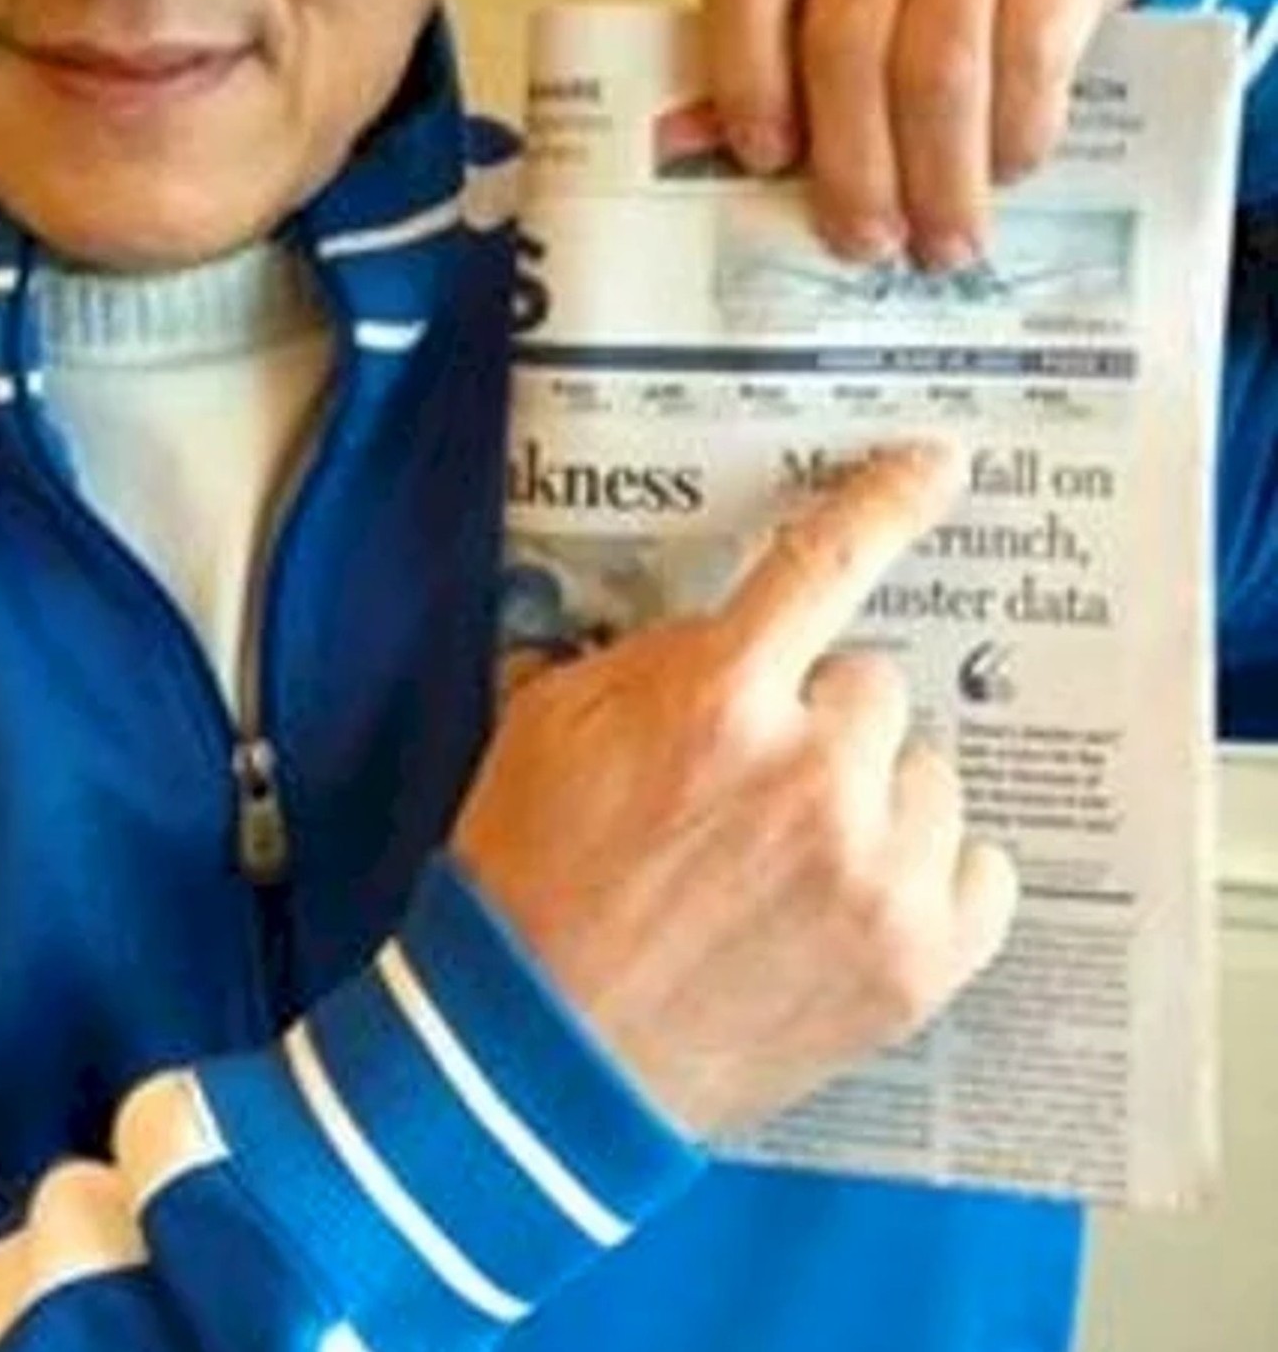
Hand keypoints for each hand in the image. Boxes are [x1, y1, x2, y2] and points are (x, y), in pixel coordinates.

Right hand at [454, 445, 1016, 1137]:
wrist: (544, 1052)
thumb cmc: (534, 875)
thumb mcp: (553, 722)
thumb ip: (652, 655)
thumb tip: (730, 621)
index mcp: (718, 698)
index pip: (828, 563)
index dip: (889, 500)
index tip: (940, 464)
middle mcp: (813, 773)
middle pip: (878, 685)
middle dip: (824, 714)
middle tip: (761, 775)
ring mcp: (875, 874)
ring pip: (933, 775)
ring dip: (878, 796)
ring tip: (801, 852)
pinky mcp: (917, 964)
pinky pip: (982, 871)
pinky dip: (933, 876)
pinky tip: (864, 897)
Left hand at [698, 0, 1163, 262]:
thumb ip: (800, 43)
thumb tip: (715, 149)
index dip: (745, 75)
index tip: (765, 163)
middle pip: (847, 38)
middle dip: (855, 163)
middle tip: (867, 242)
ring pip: (938, 60)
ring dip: (940, 171)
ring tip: (945, 237)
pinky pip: (1029, 51)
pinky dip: (1015, 130)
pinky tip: (1010, 170)